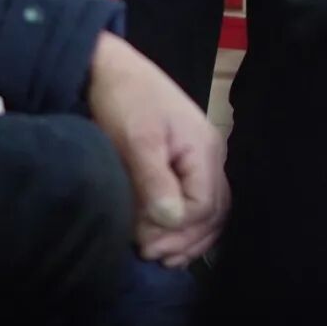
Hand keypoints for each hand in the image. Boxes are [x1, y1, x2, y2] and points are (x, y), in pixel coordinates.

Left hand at [86, 31, 229, 267]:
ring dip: (188, 238)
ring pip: (211, 212)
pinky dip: (187, 226)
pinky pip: (200, 202)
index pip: (204, 206)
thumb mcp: (136, 139)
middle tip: (147, 253)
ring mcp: (203, 158)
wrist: (112, 70)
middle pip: (214, 213)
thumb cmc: (124, 100)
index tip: (143, 239)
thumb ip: (155, 179)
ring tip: (158, 255)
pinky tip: (167, 240)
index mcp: (203, 148)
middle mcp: (211, 155)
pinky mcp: (189, 162)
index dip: (176, 230)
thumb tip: (171, 220)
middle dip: (183, 239)